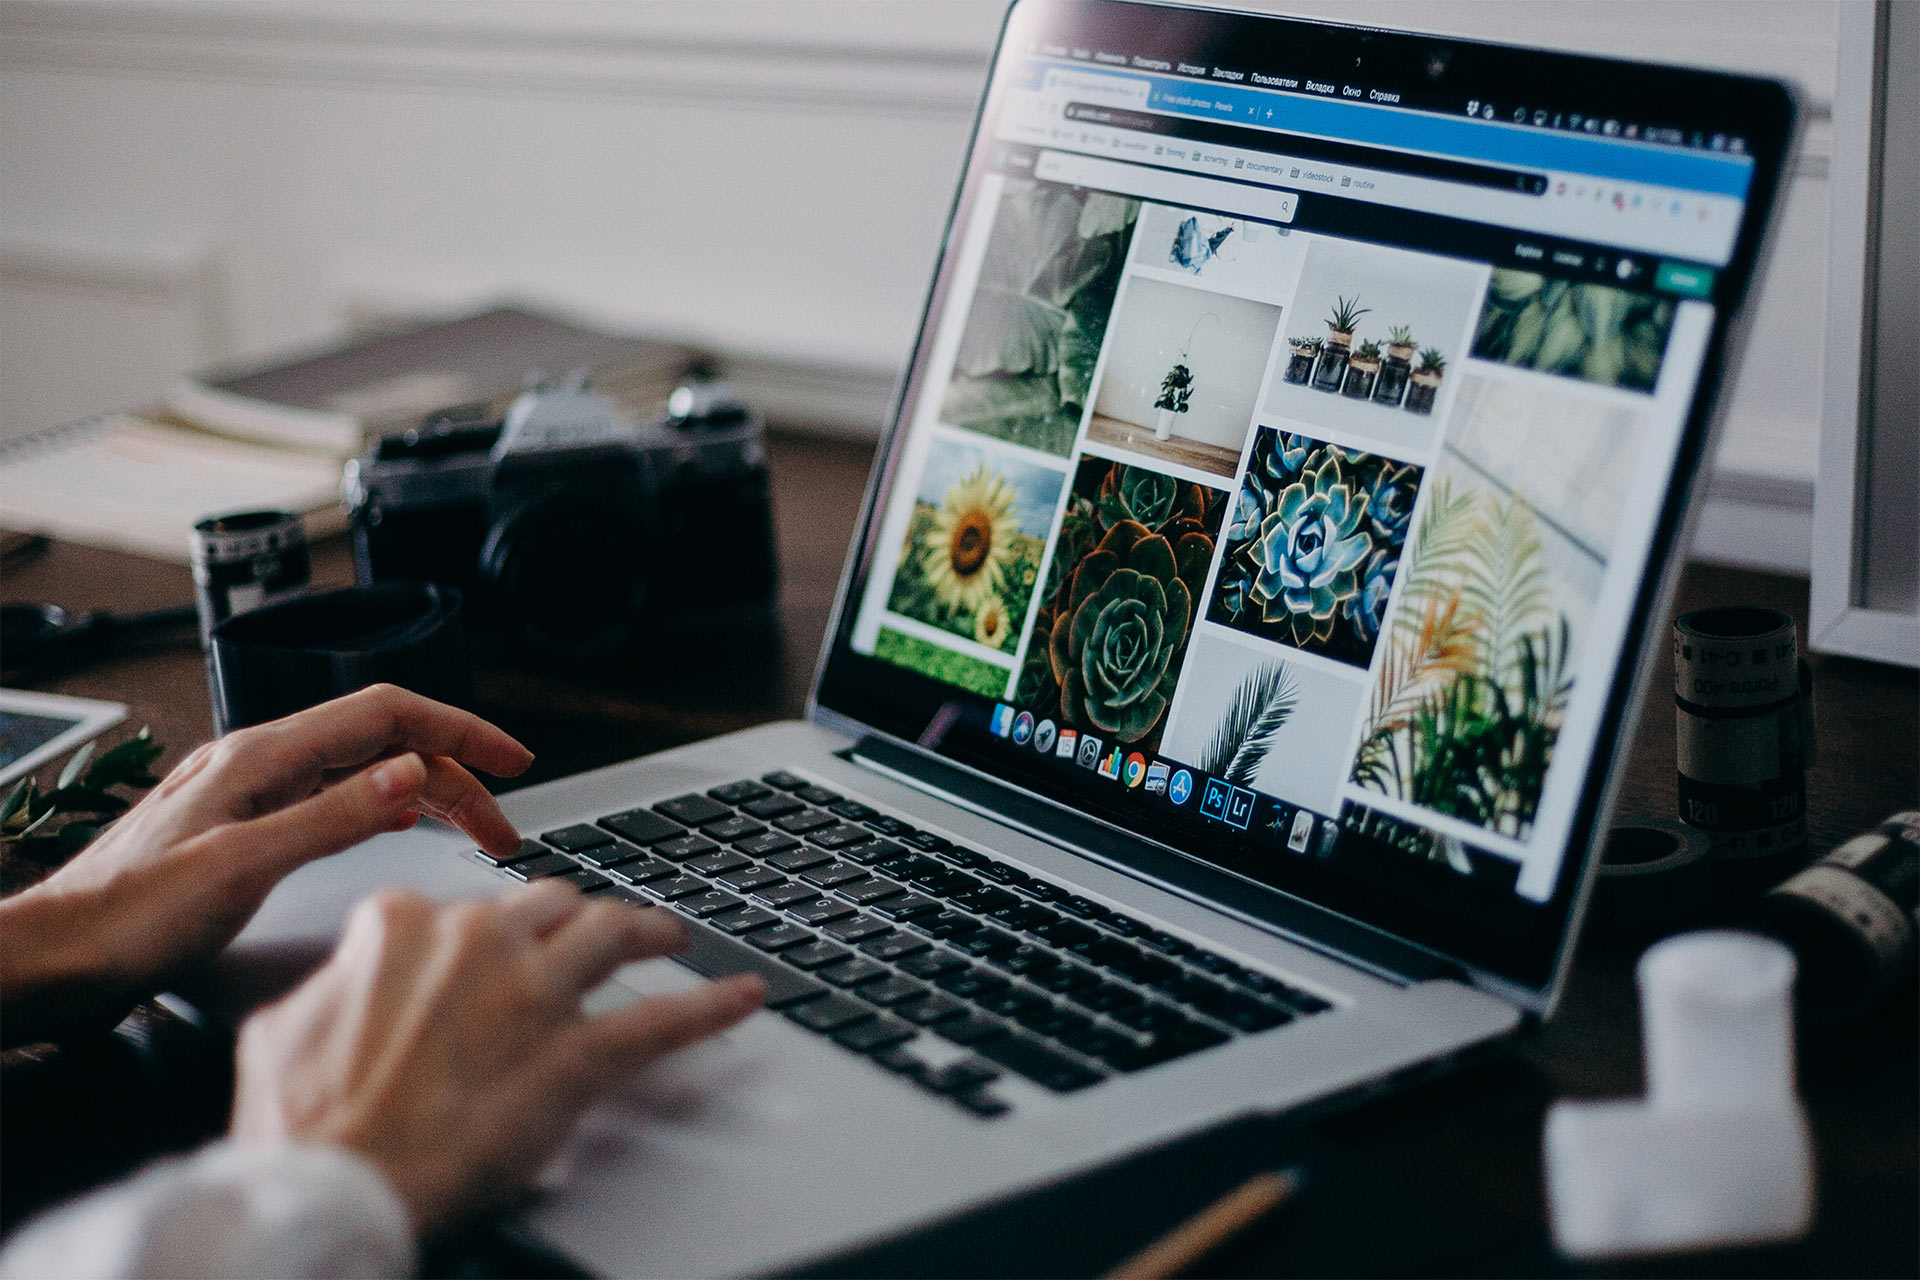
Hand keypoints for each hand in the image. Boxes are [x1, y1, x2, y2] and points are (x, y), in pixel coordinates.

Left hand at [0, 684, 532, 1043]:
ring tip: (474, 835)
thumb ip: (335, 816)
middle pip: (384, 746)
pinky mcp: (246, 828)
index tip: (512, 758)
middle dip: (456, 777)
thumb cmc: (128, 918)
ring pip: (364, 774)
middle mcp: (260, 764)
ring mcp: (252, 794)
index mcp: (264, 758)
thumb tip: (412, 773)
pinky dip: (387, 810)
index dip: (460, 730)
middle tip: (503, 829)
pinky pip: (336, 800)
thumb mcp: (244, 867)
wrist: (56, 957)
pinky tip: (403, 827)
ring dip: (427, 798)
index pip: (387, 714)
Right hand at [232, 882, 763, 1231]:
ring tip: (670, 936)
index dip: (486, 931)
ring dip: (649, 932)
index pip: (465, 904)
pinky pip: (663, 1020)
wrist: (337, 1184)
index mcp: (405, 925)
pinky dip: (711, 1006)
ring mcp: (535, 992)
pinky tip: (744, 996)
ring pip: (613, 933)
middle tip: (593, 936)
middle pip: (550, 905)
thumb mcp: (285, 1028)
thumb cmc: (306, 1124)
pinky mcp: (577, 1054)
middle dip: (574, 919)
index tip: (496, 947)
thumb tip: (346, 983)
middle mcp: (479, 941)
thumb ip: (333, 985)